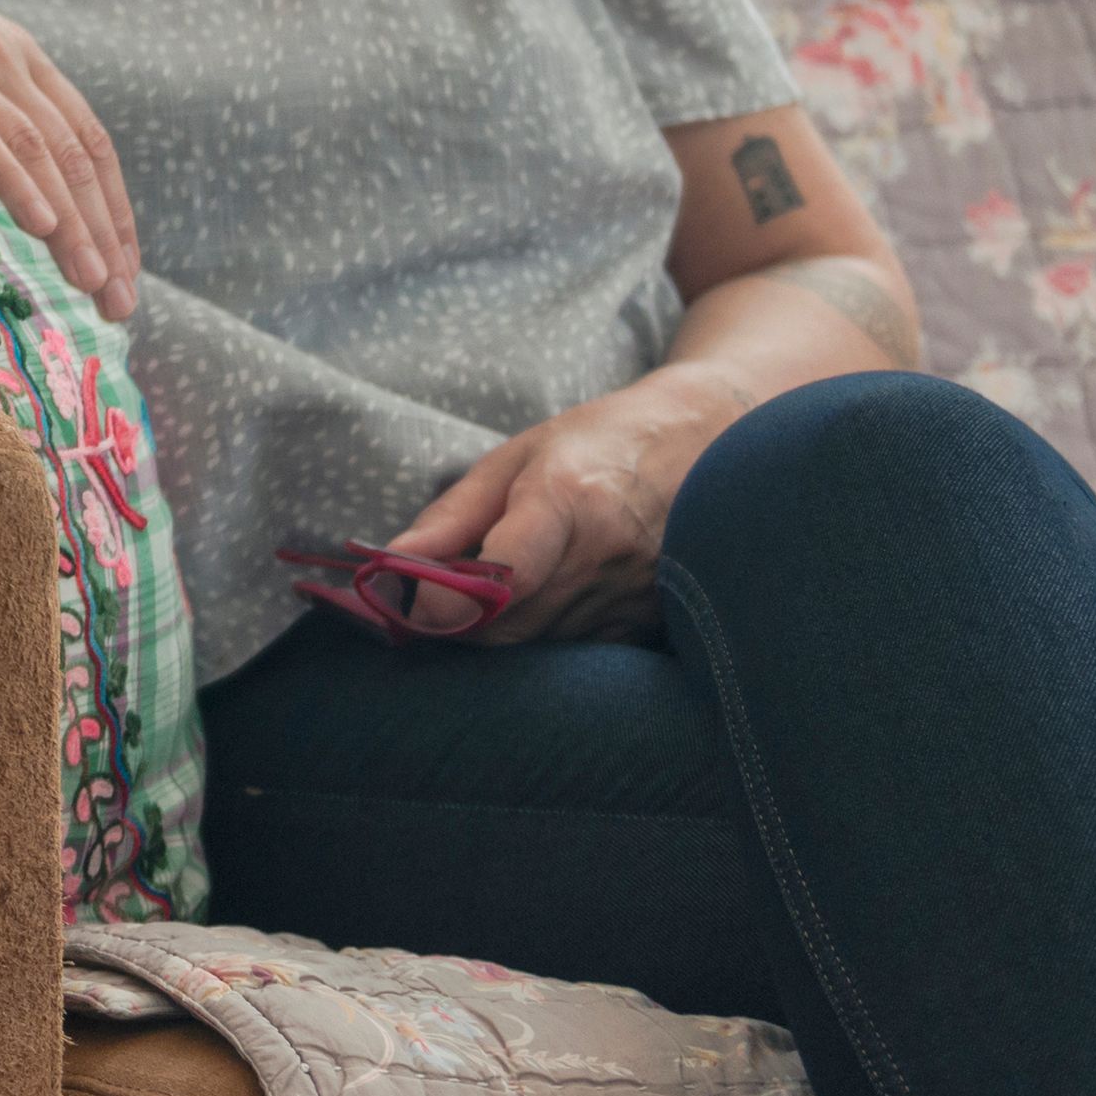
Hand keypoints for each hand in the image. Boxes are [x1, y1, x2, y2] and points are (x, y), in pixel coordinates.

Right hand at [0, 0, 143, 317]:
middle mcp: (12, 64)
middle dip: (104, 233)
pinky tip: (41, 223)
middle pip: (76, 157)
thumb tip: (12, 177)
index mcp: (24, 61)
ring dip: (73, 222)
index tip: (126, 268)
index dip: (112, 208)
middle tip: (121, 302)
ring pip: (41, 152)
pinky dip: (16, 179)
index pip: (89, 142)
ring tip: (93, 282)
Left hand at [387, 363, 751, 643]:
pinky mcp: (654, 624)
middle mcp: (608, 556)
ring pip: (541, 647)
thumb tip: (388, 564)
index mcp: (568, 501)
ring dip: (506, 629)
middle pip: (509, 626)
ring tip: (503, 586)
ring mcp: (636, 596)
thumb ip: (452, 516)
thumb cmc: (597, 441)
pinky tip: (550, 600)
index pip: (503, 577)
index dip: (449, 602)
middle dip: (462, 621)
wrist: (707, 441)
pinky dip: (550, 637)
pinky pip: (580, 654)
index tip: (411, 605)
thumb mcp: (515, 458)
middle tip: (440, 595)